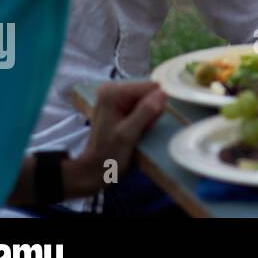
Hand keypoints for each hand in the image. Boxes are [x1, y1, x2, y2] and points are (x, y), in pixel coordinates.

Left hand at [66, 81, 167, 197]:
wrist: (94, 170)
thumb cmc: (109, 155)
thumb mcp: (128, 135)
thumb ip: (145, 112)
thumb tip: (163, 93)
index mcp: (112, 92)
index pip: (149, 87)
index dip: (154, 105)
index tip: (148, 123)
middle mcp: (112, 89)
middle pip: (148, 92)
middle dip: (151, 110)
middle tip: (142, 129)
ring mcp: (115, 97)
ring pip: (147, 99)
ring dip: (149, 116)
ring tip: (139, 131)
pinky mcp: (119, 105)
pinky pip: (142, 105)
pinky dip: (144, 118)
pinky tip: (137, 130)